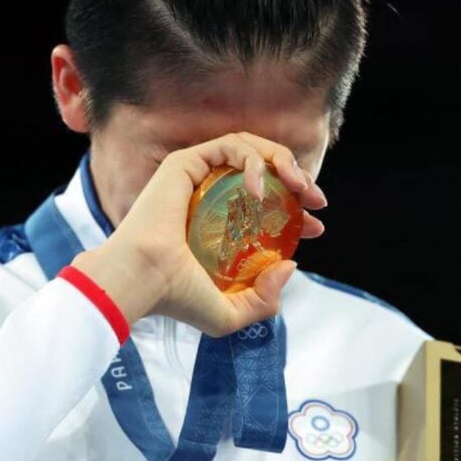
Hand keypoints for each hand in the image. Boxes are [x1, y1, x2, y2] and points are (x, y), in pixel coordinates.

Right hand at [70, 132, 327, 336]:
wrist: (145, 279)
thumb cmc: (176, 298)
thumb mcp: (230, 314)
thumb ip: (264, 301)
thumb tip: (288, 265)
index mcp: (212, 223)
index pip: (261, 203)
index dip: (295, 208)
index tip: (314, 225)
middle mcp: (203, 195)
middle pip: (260, 169)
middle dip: (296, 178)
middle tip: (316, 200)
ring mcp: (194, 177)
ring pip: (249, 148)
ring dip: (281, 160)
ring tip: (297, 185)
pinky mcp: (185, 163)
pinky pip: (230, 146)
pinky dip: (254, 160)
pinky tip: (261, 189)